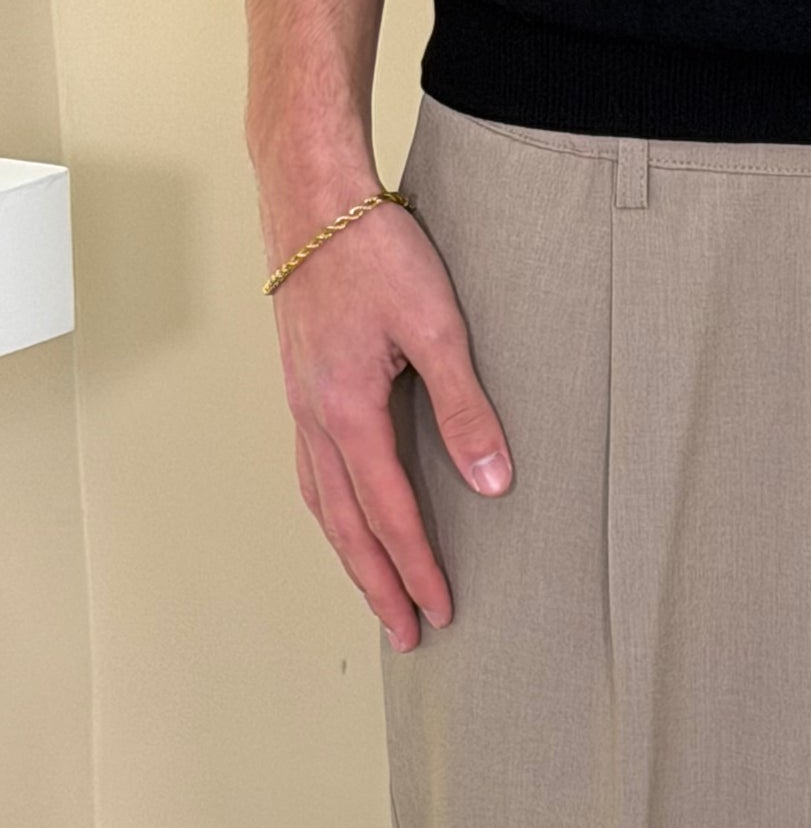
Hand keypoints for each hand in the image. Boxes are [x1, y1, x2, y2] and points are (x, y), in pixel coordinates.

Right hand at [263, 181, 511, 649]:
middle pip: (346, 525)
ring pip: (323, 502)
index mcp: (347, 410)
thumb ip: (466, 408)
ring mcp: (301, 402)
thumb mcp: (436, 326)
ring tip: (378, 594)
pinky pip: (313, 469)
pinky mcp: (300, 384)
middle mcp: (314, 416)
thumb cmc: (372, 248)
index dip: (417, 569)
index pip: (390, 513)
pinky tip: (347, 519)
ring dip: (351, 555)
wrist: (309, 193)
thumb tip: (493, 483)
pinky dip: (332, 511)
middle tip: (407, 634)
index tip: (442, 611)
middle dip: (378, 585)